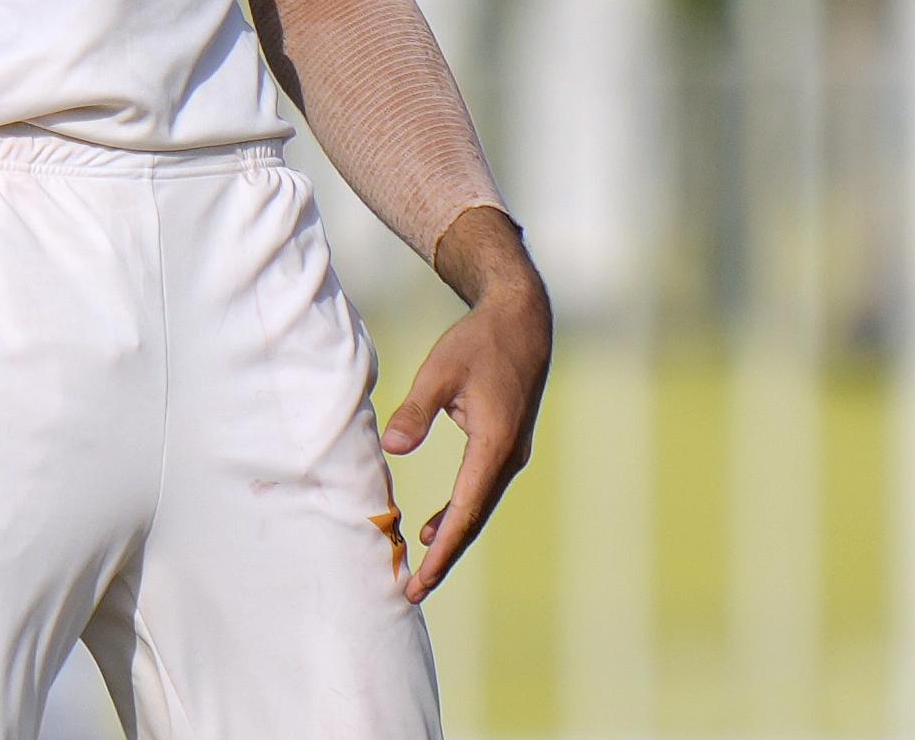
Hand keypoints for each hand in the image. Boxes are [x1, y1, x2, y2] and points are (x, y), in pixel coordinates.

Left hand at [381, 207, 550, 602]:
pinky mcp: (505, 448)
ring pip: (478, 507)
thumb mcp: (440, 369)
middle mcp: (508, 458)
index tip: (420, 577)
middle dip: (444, 557)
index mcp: (494, 444)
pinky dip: (458, 513)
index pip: (465, 509)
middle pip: (474, 519)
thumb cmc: (479, 343)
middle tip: (413, 591)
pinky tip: (433, 527)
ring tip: (420, 570)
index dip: (442, 548)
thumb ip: (416, 410)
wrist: (522, 323)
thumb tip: (392, 446)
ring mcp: (510, 455)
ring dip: (450, 538)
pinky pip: (480, 491)